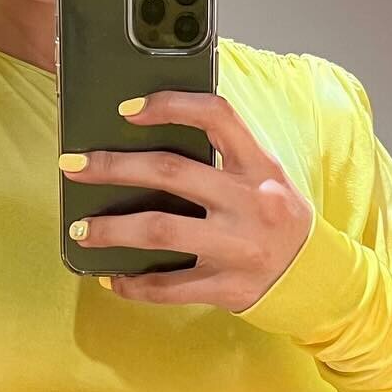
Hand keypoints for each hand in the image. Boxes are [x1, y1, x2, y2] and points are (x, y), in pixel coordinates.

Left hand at [61, 91, 315, 310]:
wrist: (317, 279)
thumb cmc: (279, 219)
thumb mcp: (266, 178)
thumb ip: (224, 158)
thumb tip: (151, 139)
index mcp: (260, 166)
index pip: (217, 116)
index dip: (170, 105)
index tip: (126, 110)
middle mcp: (250, 201)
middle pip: (170, 172)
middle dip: (113, 166)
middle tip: (74, 166)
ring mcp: (237, 246)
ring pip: (160, 230)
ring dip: (111, 229)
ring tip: (80, 229)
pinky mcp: (226, 286)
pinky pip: (168, 287)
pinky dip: (134, 284)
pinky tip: (112, 278)